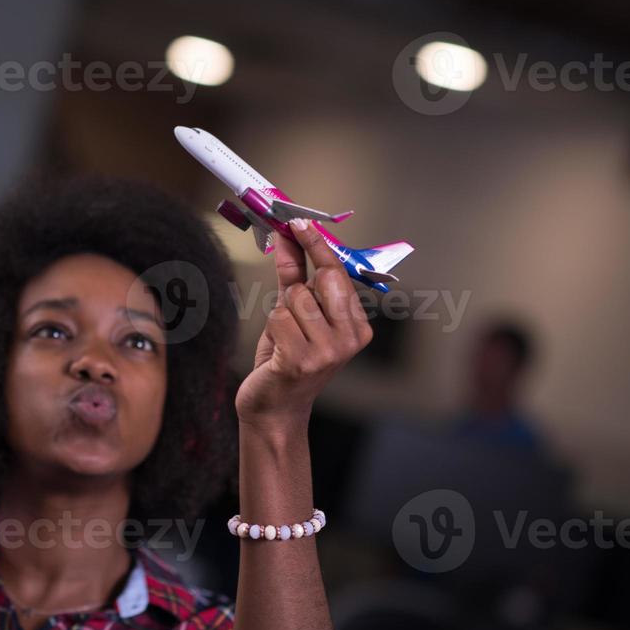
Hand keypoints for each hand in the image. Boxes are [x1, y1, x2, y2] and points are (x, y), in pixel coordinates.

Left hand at [235, 219, 372, 433]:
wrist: (274, 408)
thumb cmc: (285, 359)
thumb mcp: (293, 314)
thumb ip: (293, 275)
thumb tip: (287, 236)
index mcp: (358, 326)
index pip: (338, 273)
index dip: (316, 245)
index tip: (298, 221)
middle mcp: (351, 338)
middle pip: (321, 280)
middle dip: (298, 285)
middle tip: (287, 298)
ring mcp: (330, 351)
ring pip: (296, 298)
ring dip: (281, 314)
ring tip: (285, 339)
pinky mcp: (304, 361)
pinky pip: (279, 318)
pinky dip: (272, 328)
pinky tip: (278, 351)